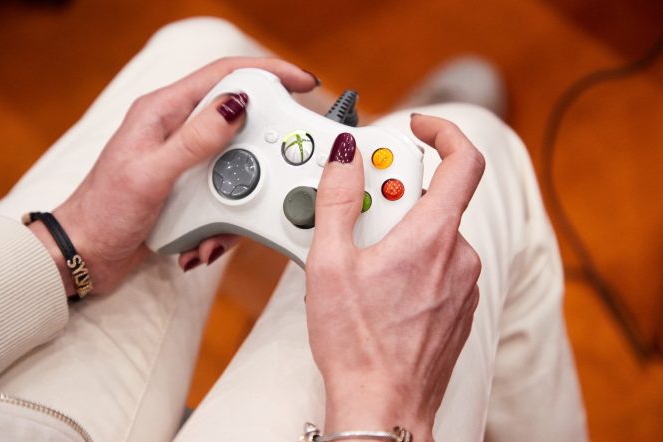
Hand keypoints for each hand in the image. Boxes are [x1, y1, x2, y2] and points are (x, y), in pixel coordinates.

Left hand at [30, 57, 318, 294]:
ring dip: (237, 204)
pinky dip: (224, 225)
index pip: (224, 76)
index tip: (303, 83)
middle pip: (240, 125)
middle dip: (259, 160)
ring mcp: (186, 162)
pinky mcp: (191, 190)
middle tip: (271, 180)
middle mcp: (178, 131)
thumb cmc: (104, 211)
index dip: (268, 73)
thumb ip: (195, 140)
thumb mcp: (151, 174)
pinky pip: (227, 197)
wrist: (86, 254)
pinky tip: (201, 243)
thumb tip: (237, 105)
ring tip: (213, 233)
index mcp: (164, 112)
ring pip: (239, 169)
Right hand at [305, 115, 484, 440]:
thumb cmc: (357, 343)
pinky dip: (410, 258)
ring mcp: (462, 284)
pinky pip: (436, 263)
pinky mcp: (457, 306)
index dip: (442, 130)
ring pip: (431, 233)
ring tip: (358, 262)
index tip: (417, 125)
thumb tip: (344, 155)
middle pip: (432, 198)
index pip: (463, 159)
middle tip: (355, 217)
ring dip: (397, 231)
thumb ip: (337, 198)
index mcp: (433, 236)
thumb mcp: (330, 262)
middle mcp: (458, 257)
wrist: (382, 406)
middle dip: (391, 196)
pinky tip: (378, 287)